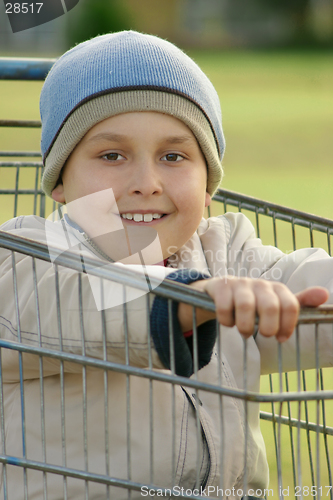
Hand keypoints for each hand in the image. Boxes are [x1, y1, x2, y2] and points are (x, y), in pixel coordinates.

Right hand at [178, 276, 328, 341]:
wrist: (221, 290)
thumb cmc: (253, 301)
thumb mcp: (276, 303)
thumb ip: (299, 302)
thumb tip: (325, 294)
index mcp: (277, 289)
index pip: (290, 305)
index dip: (288, 325)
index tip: (281, 338)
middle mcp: (260, 284)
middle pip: (270, 306)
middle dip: (267, 327)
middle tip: (263, 335)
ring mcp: (239, 284)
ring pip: (246, 306)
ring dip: (245, 326)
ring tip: (244, 332)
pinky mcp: (221, 286)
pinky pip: (225, 306)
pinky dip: (226, 320)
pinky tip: (228, 322)